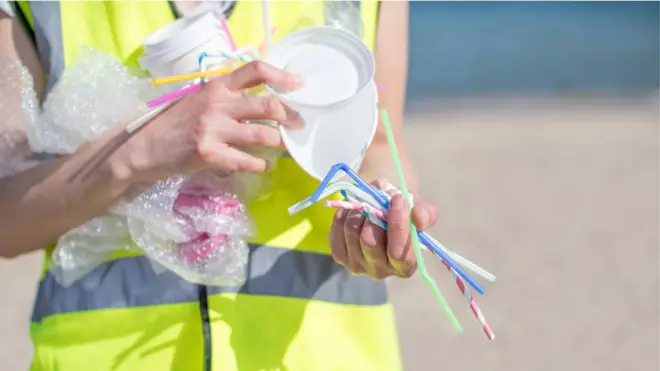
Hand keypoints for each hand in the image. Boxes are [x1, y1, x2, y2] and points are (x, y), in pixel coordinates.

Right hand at [115, 61, 303, 183]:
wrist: (145, 147)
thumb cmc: (176, 123)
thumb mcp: (200, 99)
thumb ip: (227, 97)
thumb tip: (263, 103)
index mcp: (217, 86)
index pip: (255, 70)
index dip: (281, 76)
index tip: (298, 85)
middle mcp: (218, 104)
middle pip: (268, 107)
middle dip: (290, 117)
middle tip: (298, 125)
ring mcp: (214, 129)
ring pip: (263, 136)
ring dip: (280, 143)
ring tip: (285, 147)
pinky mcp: (210, 154)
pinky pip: (248, 161)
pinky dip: (263, 165)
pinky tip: (267, 165)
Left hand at [328, 180, 438, 279]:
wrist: (383, 210)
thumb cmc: (405, 213)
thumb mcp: (420, 210)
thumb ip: (425, 214)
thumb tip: (418, 217)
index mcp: (405, 266)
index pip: (400, 253)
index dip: (398, 224)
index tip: (398, 199)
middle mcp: (380, 271)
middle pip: (370, 241)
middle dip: (375, 213)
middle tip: (381, 196)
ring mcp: (356, 265)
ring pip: (352, 230)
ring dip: (361, 209)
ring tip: (370, 201)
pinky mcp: (339, 254)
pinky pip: (338, 227)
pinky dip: (346, 211)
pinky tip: (357, 209)